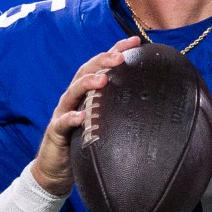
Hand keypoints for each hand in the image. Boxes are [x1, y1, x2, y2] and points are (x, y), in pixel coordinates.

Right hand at [31, 36, 140, 195]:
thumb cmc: (85, 141)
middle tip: (120, 58)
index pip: (101, 65)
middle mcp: (74, 98)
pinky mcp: (56, 132)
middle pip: (86, 72)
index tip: (135, 41)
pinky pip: (62, 123)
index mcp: (87, 92)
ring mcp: (63, 113)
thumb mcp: (105, 121)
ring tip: (102, 80)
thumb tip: (155, 100)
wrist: (57, 169)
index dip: (116, 51)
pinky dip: (71, 118)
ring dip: (87, 84)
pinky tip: (81, 117)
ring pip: (72, 92)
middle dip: (102, 61)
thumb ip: (120, 108)